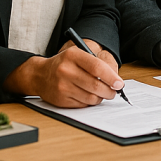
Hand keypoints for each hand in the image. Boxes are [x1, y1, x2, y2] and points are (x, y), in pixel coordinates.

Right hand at [4, 44, 123, 107]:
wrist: (40, 75)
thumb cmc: (64, 64)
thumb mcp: (78, 56)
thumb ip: (96, 64)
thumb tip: (116, 80)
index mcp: (72, 55)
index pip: (96, 67)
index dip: (111, 77)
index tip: (119, 83)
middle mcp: (65, 70)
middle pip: (95, 84)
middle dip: (109, 91)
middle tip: (114, 91)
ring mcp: (62, 86)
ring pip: (91, 97)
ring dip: (100, 97)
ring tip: (101, 93)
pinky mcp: (60, 100)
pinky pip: (83, 104)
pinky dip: (90, 102)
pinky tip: (88, 96)